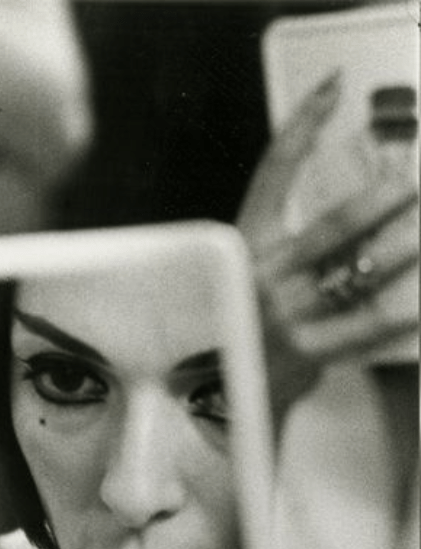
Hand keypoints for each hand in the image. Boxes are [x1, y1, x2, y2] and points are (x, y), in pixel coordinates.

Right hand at [238, 72, 417, 411]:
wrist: (208, 400)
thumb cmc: (227, 330)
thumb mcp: (239, 278)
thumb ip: (278, 251)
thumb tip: (347, 225)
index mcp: (239, 245)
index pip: (272, 171)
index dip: (302, 125)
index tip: (331, 89)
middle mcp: (260, 274)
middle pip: (331, 227)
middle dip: (379, 201)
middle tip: (411, 184)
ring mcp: (281, 314)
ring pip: (354, 274)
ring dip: (399, 254)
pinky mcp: (302, 352)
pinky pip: (361, 328)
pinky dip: (397, 316)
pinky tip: (420, 307)